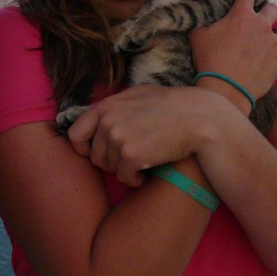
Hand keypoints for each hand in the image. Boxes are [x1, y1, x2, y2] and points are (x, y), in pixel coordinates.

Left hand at [66, 85, 208, 186]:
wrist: (201, 119)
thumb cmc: (174, 108)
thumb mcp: (139, 96)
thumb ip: (115, 107)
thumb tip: (96, 118)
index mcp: (106, 105)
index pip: (75, 133)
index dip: (85, 148)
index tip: (99, 154)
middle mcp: (107, 119)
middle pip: (94, 156)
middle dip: (111, 162)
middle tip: (133, 157)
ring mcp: (118, 136)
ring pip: (109, 168)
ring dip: (126, 169)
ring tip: (146, 159)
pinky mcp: (130, 154)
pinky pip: (124, 178)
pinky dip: (136, 179)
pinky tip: (150, 169)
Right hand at [189, 0, 276, 100]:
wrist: (227, 90)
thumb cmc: (211, 60)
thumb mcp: (198, 36)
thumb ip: (203, 20)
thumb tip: (198, 11)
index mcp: (242, 15)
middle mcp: (261, 25)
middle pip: (272, 9)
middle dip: (266, 12)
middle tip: (255, 23)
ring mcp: (273, 43)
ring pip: (272, 35)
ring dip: (264, 40)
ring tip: (250, 54)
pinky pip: (276, 54)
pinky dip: (268, 58)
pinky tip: (256, 66)